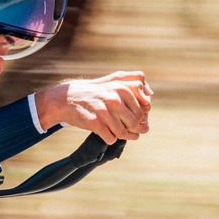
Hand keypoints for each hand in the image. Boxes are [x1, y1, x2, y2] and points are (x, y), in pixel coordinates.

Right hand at [34, 71, 151, 144]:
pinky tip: (108, 135)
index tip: (140, 120)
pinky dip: (111, 139)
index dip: (143, 116)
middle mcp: (114, 99)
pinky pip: (111, 138)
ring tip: (124, 135)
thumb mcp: (114, 79)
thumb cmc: (94, 90)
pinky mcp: (95, 123)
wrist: (67, 98)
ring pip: (123, 132)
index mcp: (122, 88)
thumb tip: (151, 93)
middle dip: (135, 129)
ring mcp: (104, 111)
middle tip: (133, 131)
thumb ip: (134, 81)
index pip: (144, 109)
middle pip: (135, 122)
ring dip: (125, 136)